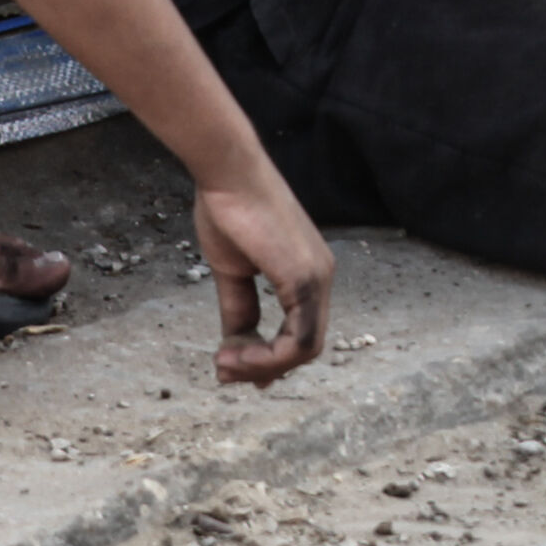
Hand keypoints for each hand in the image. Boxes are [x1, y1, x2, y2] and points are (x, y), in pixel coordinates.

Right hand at [194, 174, 331, 385]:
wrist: (227, 175)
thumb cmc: (229, 210)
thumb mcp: (234, 270)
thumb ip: (239, 307)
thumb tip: (235, 344)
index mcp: (308, 273)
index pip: (299, 332)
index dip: (267, 359)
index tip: (229, 365)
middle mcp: (321, 276)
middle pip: (304, 346)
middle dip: (262, 367)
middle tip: (223, 371)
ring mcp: (317, 277)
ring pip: (305, 348)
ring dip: (262, 366)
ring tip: (224, 363)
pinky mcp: (304, 277)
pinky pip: (299, 338)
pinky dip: (268, 357)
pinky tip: (234, 353)